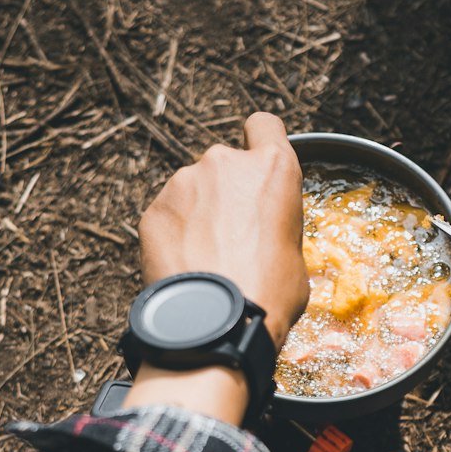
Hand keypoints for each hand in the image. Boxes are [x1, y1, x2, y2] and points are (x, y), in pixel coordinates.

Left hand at [137, 113, 308, 352]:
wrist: (217, 326)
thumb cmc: (267, 296)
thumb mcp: (296, 258)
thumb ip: (276, 226)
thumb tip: (264, 236)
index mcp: (273, 169)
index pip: (264, 125)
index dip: (260, 143)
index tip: (256, 167)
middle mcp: (225, 163)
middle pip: (225, 167)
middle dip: (226, 195)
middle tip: (232, 240)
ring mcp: (184, 183)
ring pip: (193, 192)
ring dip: (198, 217)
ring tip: (206, 262)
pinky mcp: (154, 209)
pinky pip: (168, 217)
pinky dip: (174, 237)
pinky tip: (184, 269)